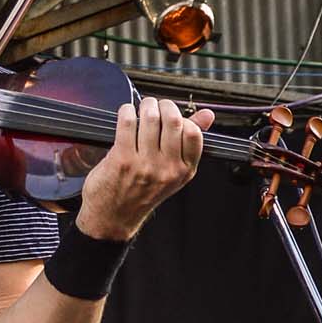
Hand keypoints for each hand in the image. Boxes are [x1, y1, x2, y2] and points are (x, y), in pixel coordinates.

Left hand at [78, 96, 212, 240]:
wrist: (114, 217)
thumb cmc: (142, 193)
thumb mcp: (173, 172)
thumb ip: (190, 141)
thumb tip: (207, 115)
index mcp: (184, 170)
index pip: (194, 133)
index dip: (183, 117)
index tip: (173, 115)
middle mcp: (167, 169)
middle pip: (173, 120)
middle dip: (164, 105)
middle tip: (156, 106)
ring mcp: (145, 165)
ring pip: (151, 118)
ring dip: (145, 106)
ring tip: (142, 109)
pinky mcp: (122, 159)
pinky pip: (127, 123)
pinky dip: (126, 111)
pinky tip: (126, 114)